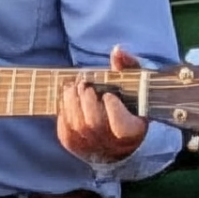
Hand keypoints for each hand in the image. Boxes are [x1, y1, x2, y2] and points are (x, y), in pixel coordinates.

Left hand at [57, 44, 147, 163]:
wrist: (116, 134)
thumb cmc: (128, 102)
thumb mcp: (135, 83)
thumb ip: (128, 66)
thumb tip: (117, 50)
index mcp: (133, 131)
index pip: (121, 126)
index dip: (113, 108)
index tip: (109, 95)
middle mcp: (113, 145)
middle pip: (94, 124)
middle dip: (86, 101)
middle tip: (85, 86)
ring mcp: (93, 147)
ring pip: (77, 126)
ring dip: (71, 103)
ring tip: (72, 88)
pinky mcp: (76, 146)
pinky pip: (65, 131)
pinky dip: (63, 113)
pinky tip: (68, 99)